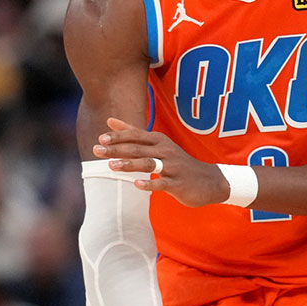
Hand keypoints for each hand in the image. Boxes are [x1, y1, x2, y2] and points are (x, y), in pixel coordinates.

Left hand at [92, 118, 230, 207]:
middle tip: (97, 150)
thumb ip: (133, 132)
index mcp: (159, 140)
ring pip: (148, 164)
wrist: (209, 180)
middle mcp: (166, 151)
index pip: (136, 135)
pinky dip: (149, 184)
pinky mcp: (178, 183)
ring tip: (112, 166)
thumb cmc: (177, 161)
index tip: (101, 138)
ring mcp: (172, 167)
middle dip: (117, 149)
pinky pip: (162, 184)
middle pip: (138, 148)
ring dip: (129, 164)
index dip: (119, 136)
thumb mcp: (158, 144)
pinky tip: (136, 185)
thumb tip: (109, 120)